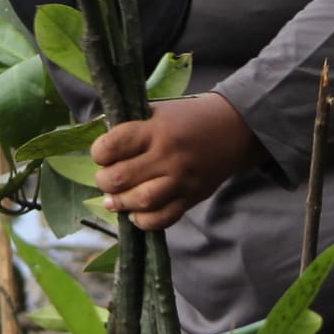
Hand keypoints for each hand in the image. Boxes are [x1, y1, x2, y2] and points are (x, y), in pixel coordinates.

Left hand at [90, 94, 261, 231]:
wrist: (234, 129)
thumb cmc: (186, 118)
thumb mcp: (157, 112)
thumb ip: (131, 129)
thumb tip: (101, 151)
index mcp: (154, 130)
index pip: (112, 145)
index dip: (99, 153)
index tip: (102, 155)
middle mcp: (167, 156)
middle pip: (121, 177)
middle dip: (104, 181)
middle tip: (105, 179)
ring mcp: (181, 179)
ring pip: (141, 201)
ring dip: (121, 204)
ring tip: (114, 201)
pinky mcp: (192, 198)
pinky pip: (164, 218)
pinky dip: (145, 222)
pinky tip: (136, 214)